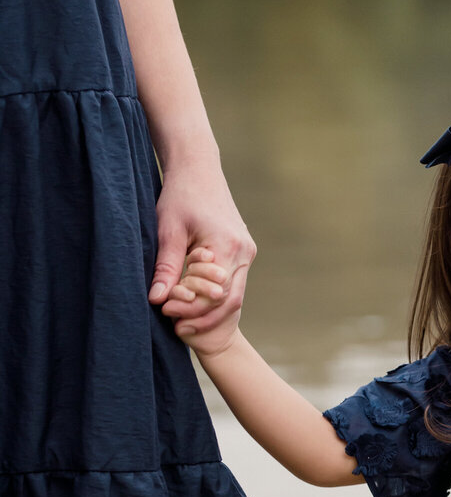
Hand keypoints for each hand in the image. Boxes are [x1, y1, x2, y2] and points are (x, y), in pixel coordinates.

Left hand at [148, 159, 255, 333]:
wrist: (198, 169)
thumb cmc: (180, 195)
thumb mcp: (167, 231)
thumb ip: (166, 267)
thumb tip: (157, 299)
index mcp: (228, 247)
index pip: (215, 295)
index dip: (193, 310)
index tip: (168, 314)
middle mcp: (244, 252)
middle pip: (230, 301)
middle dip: (204, 318)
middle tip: (177, 327)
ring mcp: (247, 252)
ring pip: (234, 295)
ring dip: (210, 310)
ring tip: (183, 318)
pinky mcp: (242, 251)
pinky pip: (233, 282)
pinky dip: (214, 296)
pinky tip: (192, 300)